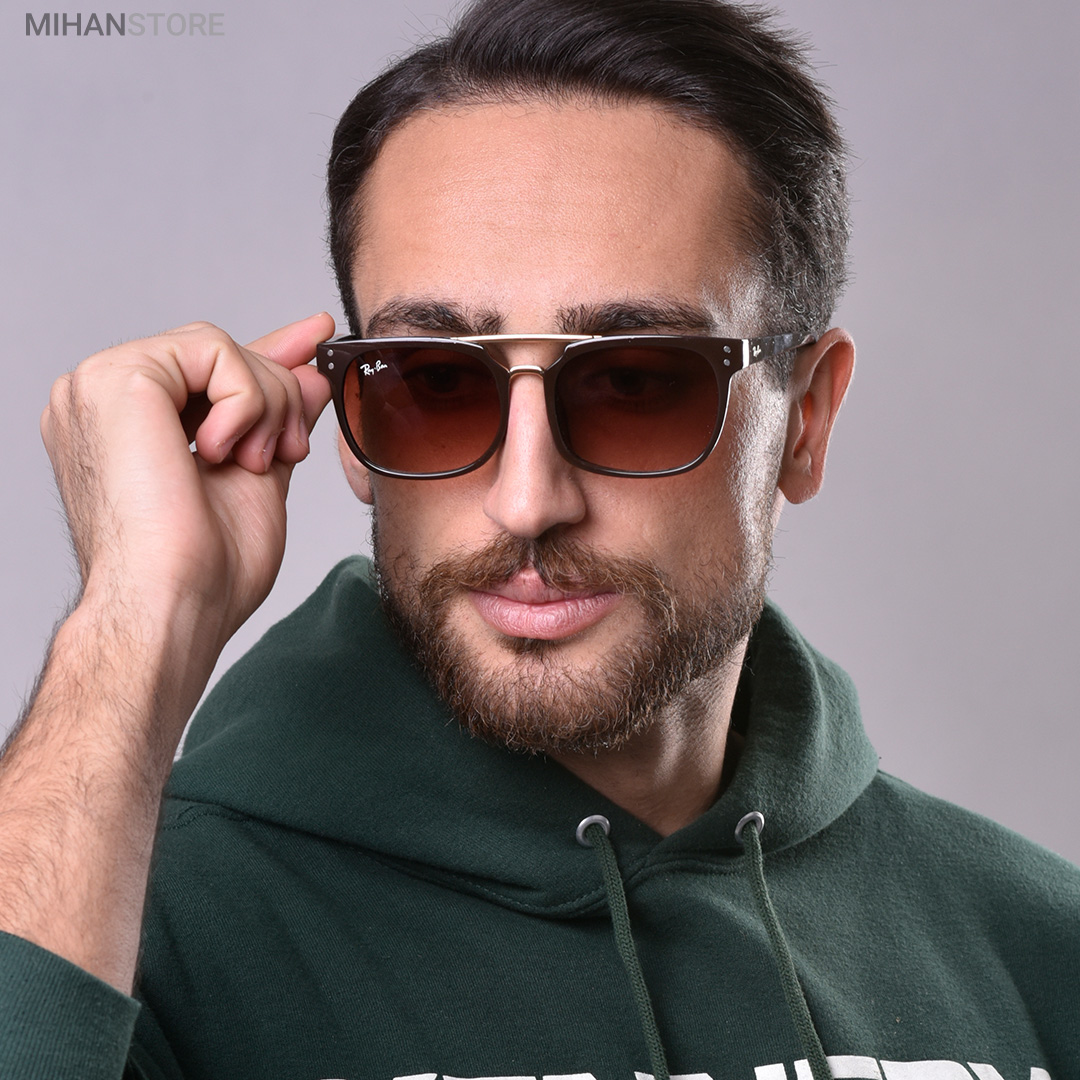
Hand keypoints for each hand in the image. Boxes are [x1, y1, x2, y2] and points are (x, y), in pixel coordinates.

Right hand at [40, 313, 334, 669]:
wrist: (173, 603)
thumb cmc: (205, 568)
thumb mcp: (256, 476)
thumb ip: (274, 420)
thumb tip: (309, 373)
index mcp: (125, 425)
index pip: (202, 370)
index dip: (266, 352)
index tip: (318, 335)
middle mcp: (101, 399)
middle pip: (218, 354)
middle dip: (277, 398)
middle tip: (286, 451)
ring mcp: (99, 384)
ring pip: (220, 348)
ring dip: (264, 406)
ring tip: (251, 461)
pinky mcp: (116, 377)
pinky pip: (214, 350)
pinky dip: (244, 402)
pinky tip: (222, 451)